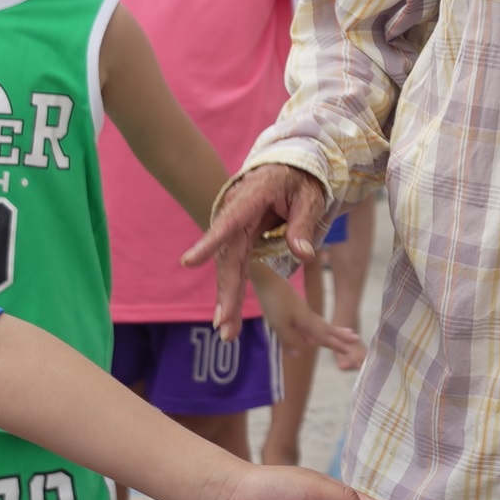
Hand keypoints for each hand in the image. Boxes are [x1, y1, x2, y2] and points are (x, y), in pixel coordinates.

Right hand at [180, 163, 328, 346]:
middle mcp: (237, 213)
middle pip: (228, 255)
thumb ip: (304, 225)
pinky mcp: (240, 239)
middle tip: (222, 322)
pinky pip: (235, 267)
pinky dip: (233, 291)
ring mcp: (236, 227)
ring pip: (229, 266)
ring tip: (227, 330)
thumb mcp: (310, 198)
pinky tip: (229, 316)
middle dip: (225, 290)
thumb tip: (304, 257)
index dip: (209, 242)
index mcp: (252, 196)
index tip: (189, 262)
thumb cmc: (301, 180)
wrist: (290, 169)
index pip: (229, 221)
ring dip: (228, 298)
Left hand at [245, 258, 367, 370]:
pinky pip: (312, 322)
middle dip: (341, 334)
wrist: (269, 279)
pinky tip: (310, 336)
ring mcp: (302, 311)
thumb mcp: (279, 324)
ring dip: (333, 330)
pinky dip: (318, 329)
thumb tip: (297, 355)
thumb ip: (289, 339)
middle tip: (356, 338)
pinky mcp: (296, 307)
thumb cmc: (274, 302)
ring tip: (345, 332)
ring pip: (321, 324)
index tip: (349, 351)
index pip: (324, 336)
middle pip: (328, 328)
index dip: (336, 344)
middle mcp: (308, 316)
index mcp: (306, 321)